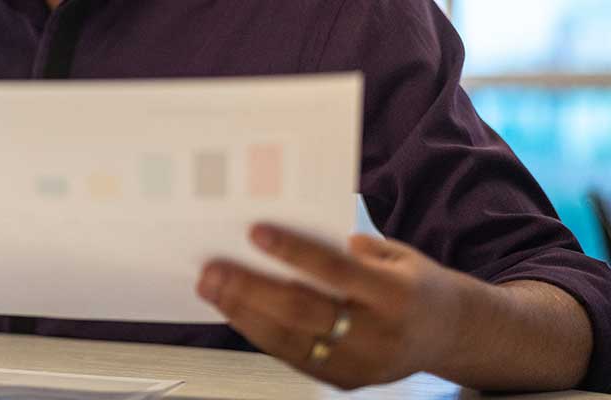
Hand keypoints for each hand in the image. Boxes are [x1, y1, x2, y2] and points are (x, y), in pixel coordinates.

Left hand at [196, 224, 480, 389]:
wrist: (454, 334)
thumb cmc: (415, 284)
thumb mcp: (398, 256)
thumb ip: (351, 250)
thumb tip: (292, 237)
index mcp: (397, 295)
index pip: (336, 272)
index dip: (294, 252)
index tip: (255, 233)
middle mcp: (379, 334)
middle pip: (303, 312)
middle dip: (250, 290)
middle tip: (212, 270)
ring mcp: (362, 364)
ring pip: (290, 341)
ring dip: (243, 314)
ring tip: (212, 289)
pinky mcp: (345, 381)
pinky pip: (293, 357)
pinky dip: (260, 333)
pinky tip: (236, 312)